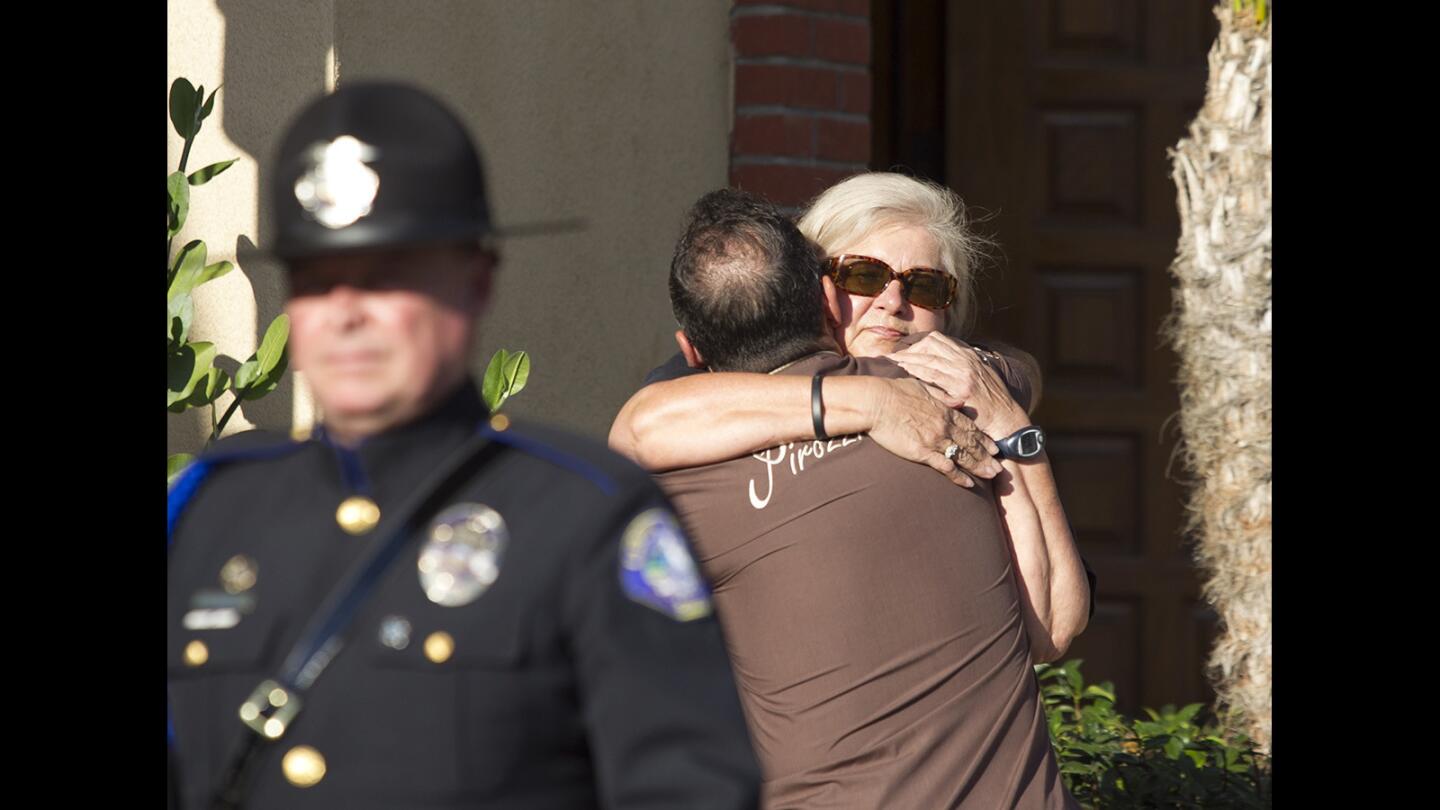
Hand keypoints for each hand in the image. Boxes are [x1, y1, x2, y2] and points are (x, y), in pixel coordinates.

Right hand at [866, 377, 1002, 486]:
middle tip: (999, 468)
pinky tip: (969, 484)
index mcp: (945, 410)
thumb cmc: (894, 392)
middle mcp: (944, 426)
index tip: (994, 448)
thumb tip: (958, 400)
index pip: (970, 427)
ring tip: (992, 476)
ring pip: (963, 456)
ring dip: (979, 467)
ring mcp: (935, 440)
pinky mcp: (922, 452)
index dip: (984, 439)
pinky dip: (959, 476)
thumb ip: (942, 395)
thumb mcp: (923, 387)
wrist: (875, 402)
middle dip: (987, 456)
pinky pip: (946, 467)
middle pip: (971, 444)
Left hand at [886, 333, 1028, 436]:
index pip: (937, 339)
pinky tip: (904, 374)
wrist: (1005, 419)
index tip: (901, 347)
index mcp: (968, 355)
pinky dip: (918, 372)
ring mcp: (964, 373)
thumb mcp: (976, 377)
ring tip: (891, 362)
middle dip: (908, 349)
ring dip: (908, 359)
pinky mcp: (962, 388)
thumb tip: (939, 362)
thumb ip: (959, 367)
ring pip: (929, 359)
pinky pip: (934, 376)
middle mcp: (966, 360)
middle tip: (890, 355)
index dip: (917, 342)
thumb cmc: (989, 402)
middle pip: (930, 345)